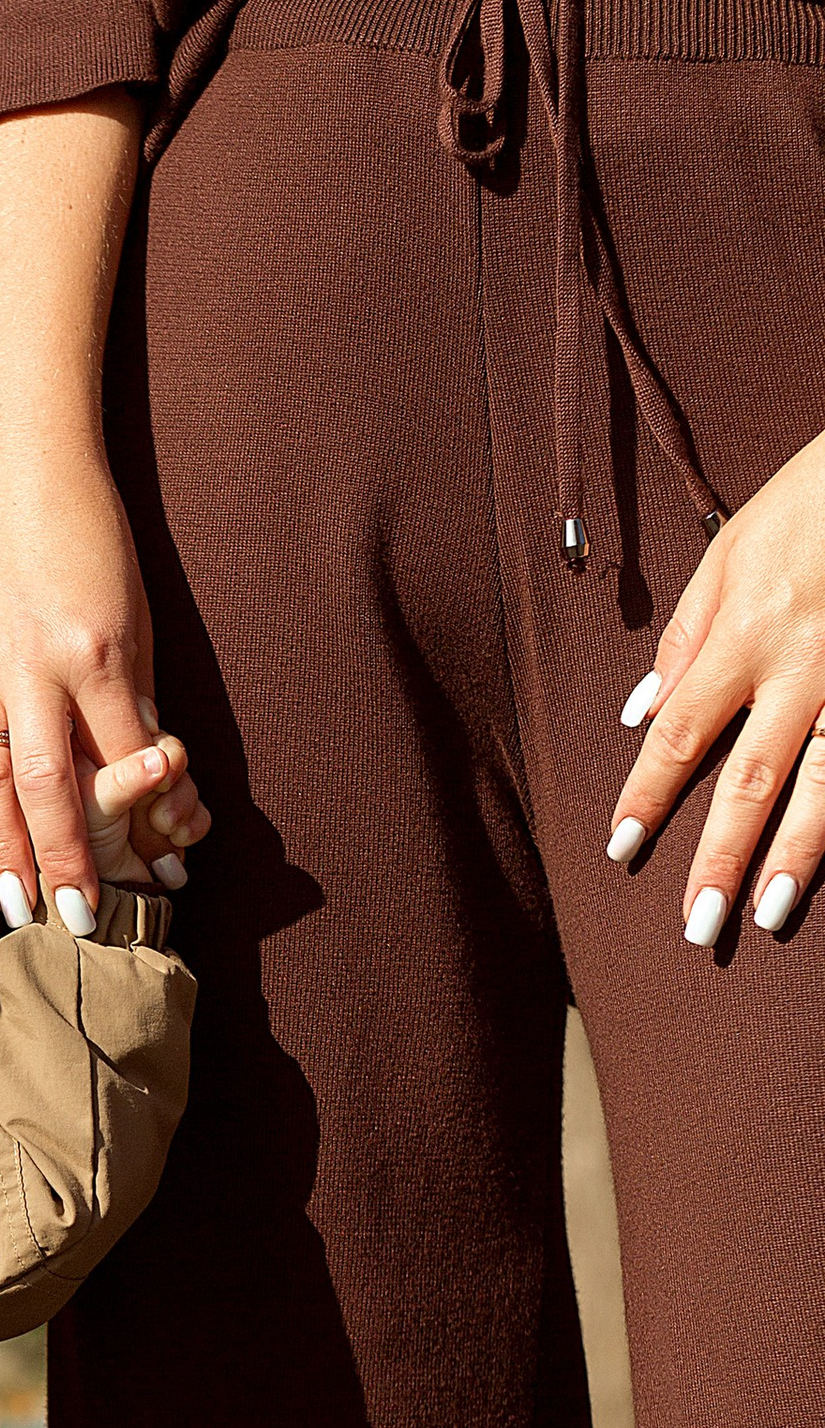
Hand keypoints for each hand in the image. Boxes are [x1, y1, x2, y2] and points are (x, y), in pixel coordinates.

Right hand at [0, 443, 209, 926]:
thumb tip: (142, 785)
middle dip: (69, 861)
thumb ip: (132, 701)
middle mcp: (31, 665)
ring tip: (19, 911)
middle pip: (49, 787)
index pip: (125, 757)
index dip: (148, 820)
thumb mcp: (136, 616)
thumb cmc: (96, 540)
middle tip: (82, 924)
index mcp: (97, 650)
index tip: (166, 875)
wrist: (20, 465)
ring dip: (4, 855)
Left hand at [608, 424, 824, 946]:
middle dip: (722, 856)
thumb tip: (642, 715)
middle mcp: (807, 664)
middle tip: (696, 925)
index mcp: (749, 631)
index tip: (620, 848)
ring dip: (798, 855)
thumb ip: (685, 637)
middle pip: (754, 777)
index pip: (683, 731)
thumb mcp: (731, 551)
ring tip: (766, 915)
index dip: (649, 793)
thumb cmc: (811, 502)